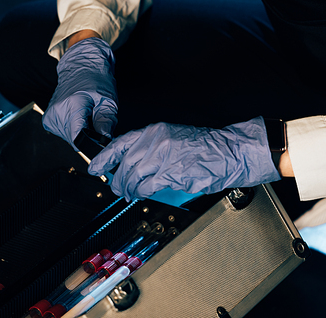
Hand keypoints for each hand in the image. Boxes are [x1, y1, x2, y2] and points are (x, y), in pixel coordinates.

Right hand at [42, 37, 117, 149]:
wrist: (80, 65)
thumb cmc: (95, 79)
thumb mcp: (108, 100)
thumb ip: (106, 123)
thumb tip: (105, 140)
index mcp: (72, 105)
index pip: (77, 139)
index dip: (91, 144)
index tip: (99, 140)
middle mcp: (57, 112)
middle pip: (74, 140)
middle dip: (88, 136)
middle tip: (94, 119)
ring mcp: (50, 116)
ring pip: (69, 139)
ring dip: (80, 132)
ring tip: (86, 115)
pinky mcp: (48, 120)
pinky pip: (64, 133)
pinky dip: (73, 129)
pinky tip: (78, 116)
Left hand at [88, 117, 280, 200]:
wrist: (229, 152)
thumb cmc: (204, 147)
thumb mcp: (172, 137)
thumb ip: (150, 148)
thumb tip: (129, 164)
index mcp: (155, 131)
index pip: (120, 143)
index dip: (104, 158)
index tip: (95, 167)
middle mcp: (156, 142)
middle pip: (125, 165)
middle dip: (117, 181)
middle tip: (117, 188)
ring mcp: (164, 158)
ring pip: (133, 177)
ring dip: (128, 189)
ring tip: (129, 194)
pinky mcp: (173, 174)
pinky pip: (148, 187)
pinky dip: (142, 193)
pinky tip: (144, 194)